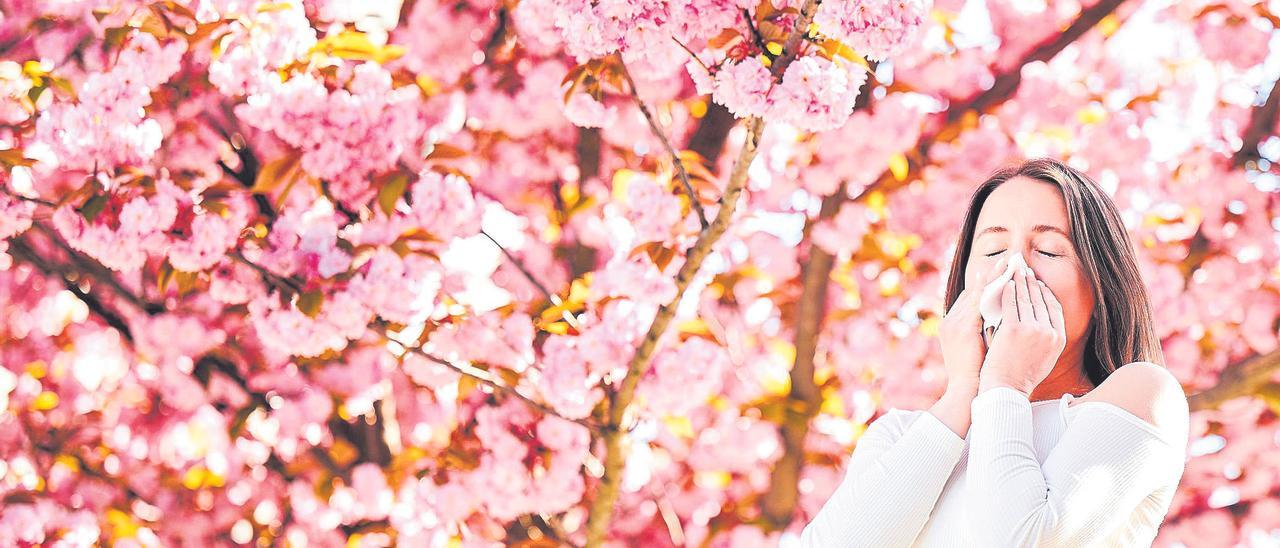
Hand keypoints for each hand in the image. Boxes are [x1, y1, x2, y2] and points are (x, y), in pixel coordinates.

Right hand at [938, 255, 1010, 393]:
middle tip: (1008, 259)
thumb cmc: (976, 376)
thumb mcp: (978, 350)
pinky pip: (979, 302)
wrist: (966, 392)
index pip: (971, 297)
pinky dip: (993, 291)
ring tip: (1009, 263)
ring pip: (976, 292)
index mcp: (953, 325)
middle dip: (991, 274)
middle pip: (972, 290)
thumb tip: (1004, 323)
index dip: (987, 284)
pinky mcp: (962, 328)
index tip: (1002, 272)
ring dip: (993, 276)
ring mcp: (955, 323)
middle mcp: (951, 320)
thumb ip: (986, 333)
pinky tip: (1008, 282)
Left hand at [978, 264, 1066, 395]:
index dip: (1045, 293)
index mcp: (1058, 338)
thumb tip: (1045, 325)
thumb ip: (1047, 339)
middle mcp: (1049, 332)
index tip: (1038, 283)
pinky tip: (1004, 283)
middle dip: (1031, 282)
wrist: (1006, 390)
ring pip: (1025, 298)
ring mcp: (1032, 330)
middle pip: (1040, 299)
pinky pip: (1010, 304)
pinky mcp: (1013, 329)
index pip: (1054, 308)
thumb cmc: (1021, 376)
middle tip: (1024, 269)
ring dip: (1019, 281)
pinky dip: (1007, 291)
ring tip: (1014, 271)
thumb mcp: (1044, 358)